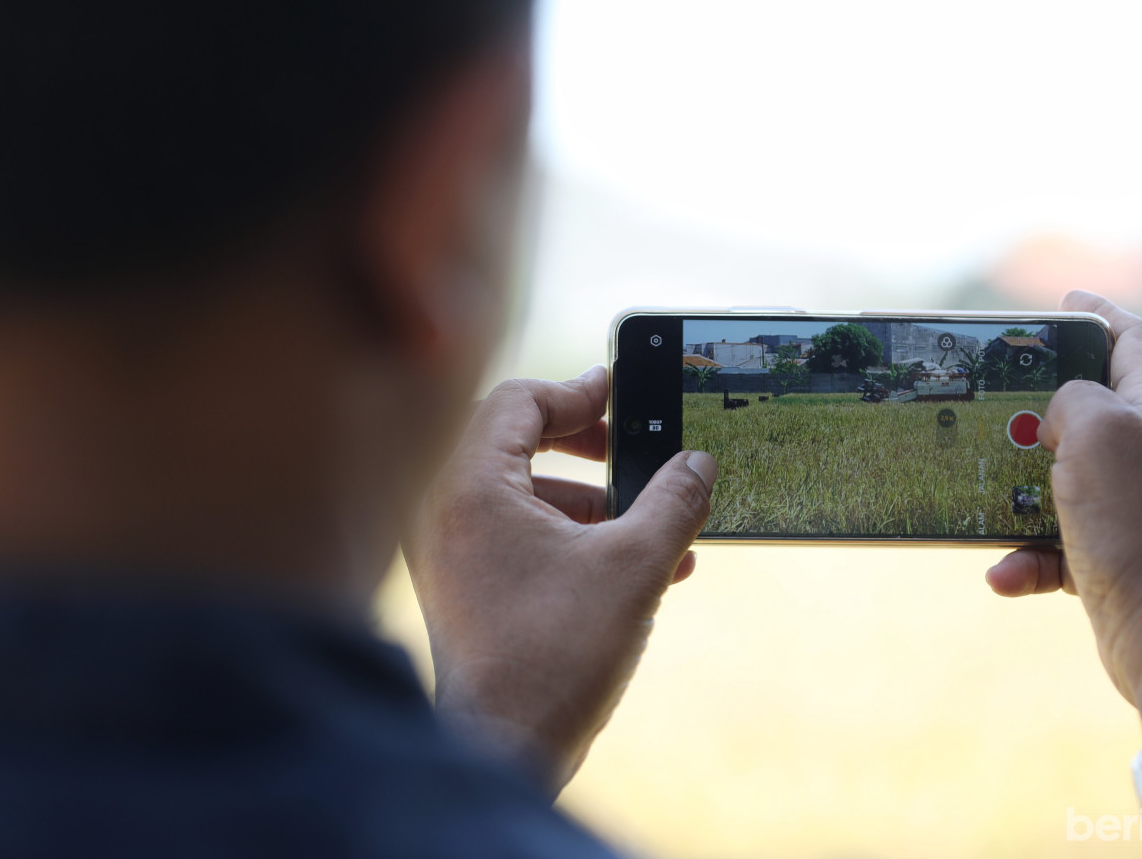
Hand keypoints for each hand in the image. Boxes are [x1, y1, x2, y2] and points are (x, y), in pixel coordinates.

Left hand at [403, 366, 715, 794]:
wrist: (506, 749)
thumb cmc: (556, 655)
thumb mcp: (634, 565)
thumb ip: (673, 501)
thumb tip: (699, 463)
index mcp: (469, 486)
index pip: (517, 400)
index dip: (578, 392)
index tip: (622, 391)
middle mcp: (442, 510)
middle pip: (512, 439)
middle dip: (584, 445)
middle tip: (628, 448)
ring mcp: (447, 551)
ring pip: (518, 491)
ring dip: (588, 498)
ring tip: (652, 524)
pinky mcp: (460, 585)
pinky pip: (512, 534)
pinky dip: (567, 535)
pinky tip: (635, 566)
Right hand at [985, 292, 1141, 727]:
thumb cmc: (1140, 521)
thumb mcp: (1098, 431)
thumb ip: (1074, 399)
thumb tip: (1060, 416)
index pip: (1135, 340)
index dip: (1100, 313)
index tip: (1064, 302)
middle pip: (1092, 409)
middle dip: (1038, 407)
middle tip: (992, 399)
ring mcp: (1136, 507)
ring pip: (1062, 479)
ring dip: (1016, 490)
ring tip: (982, 494)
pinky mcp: (1115, 557)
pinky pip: (1055, 545)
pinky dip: (1026, 556)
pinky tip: (1003, 573)